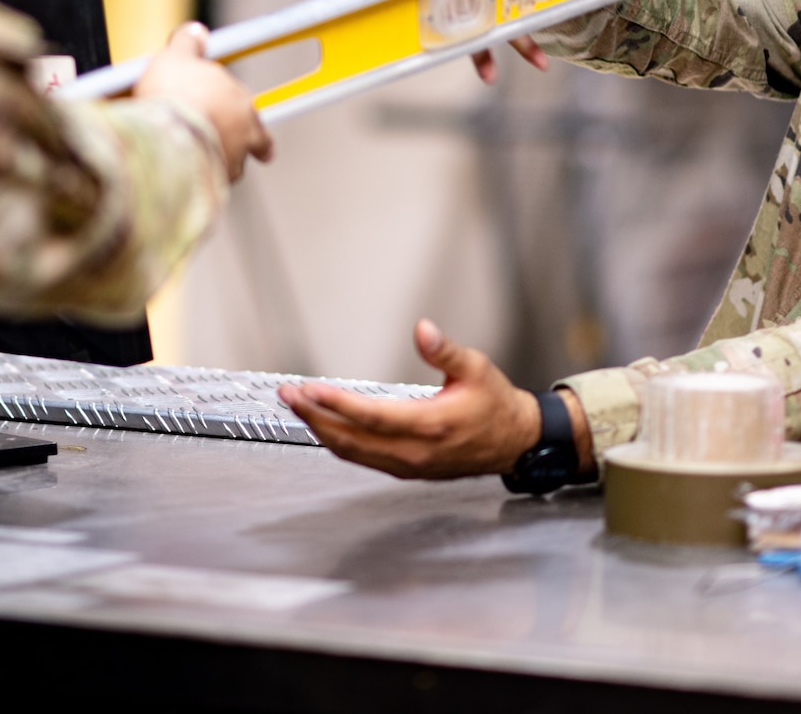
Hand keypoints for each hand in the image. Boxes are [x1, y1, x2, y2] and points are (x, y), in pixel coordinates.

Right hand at [133, 23, 272, 180]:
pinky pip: (209, 184)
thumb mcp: (176, 57)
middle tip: (233, 146)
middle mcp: (245, 136)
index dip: (243, 114)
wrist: (167, 136)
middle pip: (251, 142)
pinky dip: (199, 180)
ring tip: (200, 161)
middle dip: (243, 143)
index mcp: (243, 104)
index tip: (244, 119)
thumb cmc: (174, 95)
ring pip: (232, 166)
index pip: (251, 111)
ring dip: (220, 163)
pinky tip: (185, 177)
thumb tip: (195, 31)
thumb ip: (187, 44)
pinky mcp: (214, 186)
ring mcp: (231, 164)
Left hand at [278, 319, 593, 479]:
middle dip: (314, 416)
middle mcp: (414, 451)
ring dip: (321, 430)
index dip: (337, 404)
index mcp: (430, 425)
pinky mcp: (407, 470)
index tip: (310, 389)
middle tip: (287, 395)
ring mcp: (409, 465)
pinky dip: (339, 442)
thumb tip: (422, 329)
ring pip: (353, 452)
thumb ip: (445, 351)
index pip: (371, 417)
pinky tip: (325, 426)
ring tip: (298, 407)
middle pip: (351, 439)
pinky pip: (363, 459)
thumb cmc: (494, 404)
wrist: (513, 441)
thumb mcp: (476, 368)